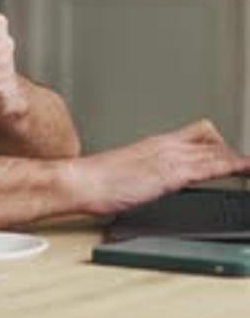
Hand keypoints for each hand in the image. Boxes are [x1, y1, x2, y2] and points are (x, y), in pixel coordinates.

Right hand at [74, 119, 249, 215]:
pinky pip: (208, 166)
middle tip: (244, 163)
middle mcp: (165, 145)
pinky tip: (242, 171)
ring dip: (236, 159)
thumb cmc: (98, 180)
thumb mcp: (128, 171)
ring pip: (214, 151)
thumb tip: (155, 183)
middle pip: (210, 139)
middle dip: (231, 151)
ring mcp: (169, 157)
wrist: (83, 181)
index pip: (197, 134)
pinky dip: (231, 167)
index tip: (232, 154)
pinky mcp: (170, 173)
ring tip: (249, 166)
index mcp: (156, 143)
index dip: (218, 143)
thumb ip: (147, 172)